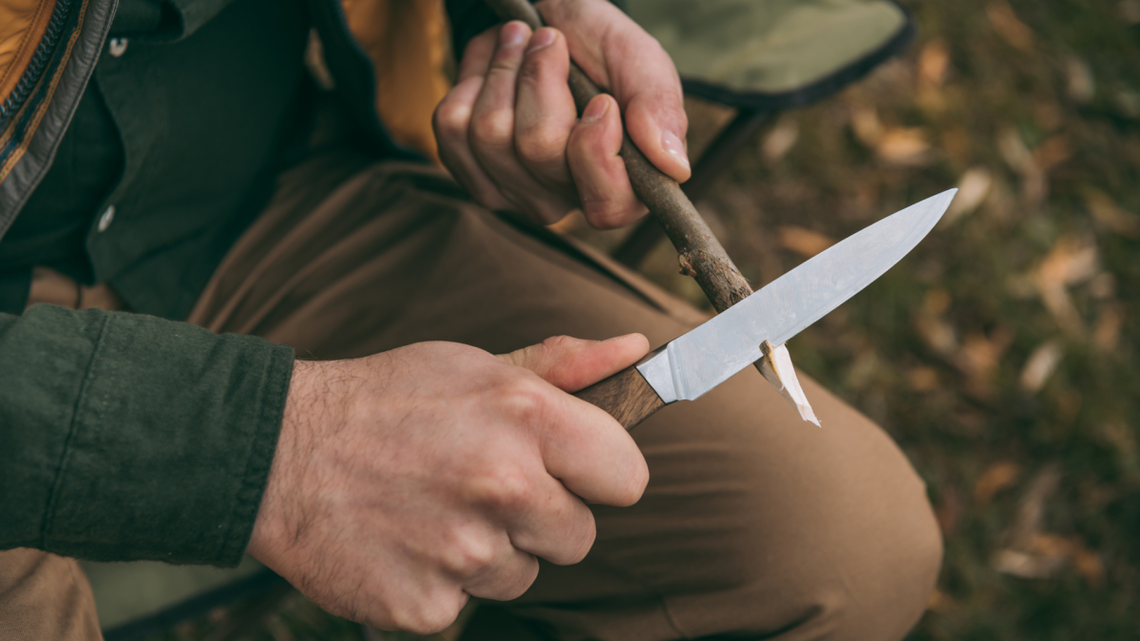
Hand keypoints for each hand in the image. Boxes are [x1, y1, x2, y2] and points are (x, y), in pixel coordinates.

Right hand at [247, 335, 650, 632]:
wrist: (278, 453)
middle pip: (580, 538)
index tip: (572, 472)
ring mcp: (465, 554)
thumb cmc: (387, 400)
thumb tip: (636, 350)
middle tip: (482, 487)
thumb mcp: (474, 365)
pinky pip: (468, 607)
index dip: (600, 476)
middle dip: (543, 518)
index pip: (627, 478)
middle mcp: (504, 487)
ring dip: (490, 553)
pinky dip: (442, 584)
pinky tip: (407, 542)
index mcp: (527, 418)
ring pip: (522, 575)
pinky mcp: (427, 606)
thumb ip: (561, 366)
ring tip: (435, 509)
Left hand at [433, 0, 689, 228]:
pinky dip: (471, 78)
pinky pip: (452, 127)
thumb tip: (673, 167)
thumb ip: (658, 107)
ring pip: (490, 135)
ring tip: (521, 43)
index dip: (594, 150)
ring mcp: (514, 192)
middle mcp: (567, 201)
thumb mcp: (641, 62)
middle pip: (537, 150)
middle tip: (551, 40)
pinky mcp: (471, 172)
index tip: (602, 98)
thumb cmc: (600, 47)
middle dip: (540, 77)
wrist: (550, 20)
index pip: (606, 205)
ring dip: (504, 70)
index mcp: (625, 187)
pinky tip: (494, 67)